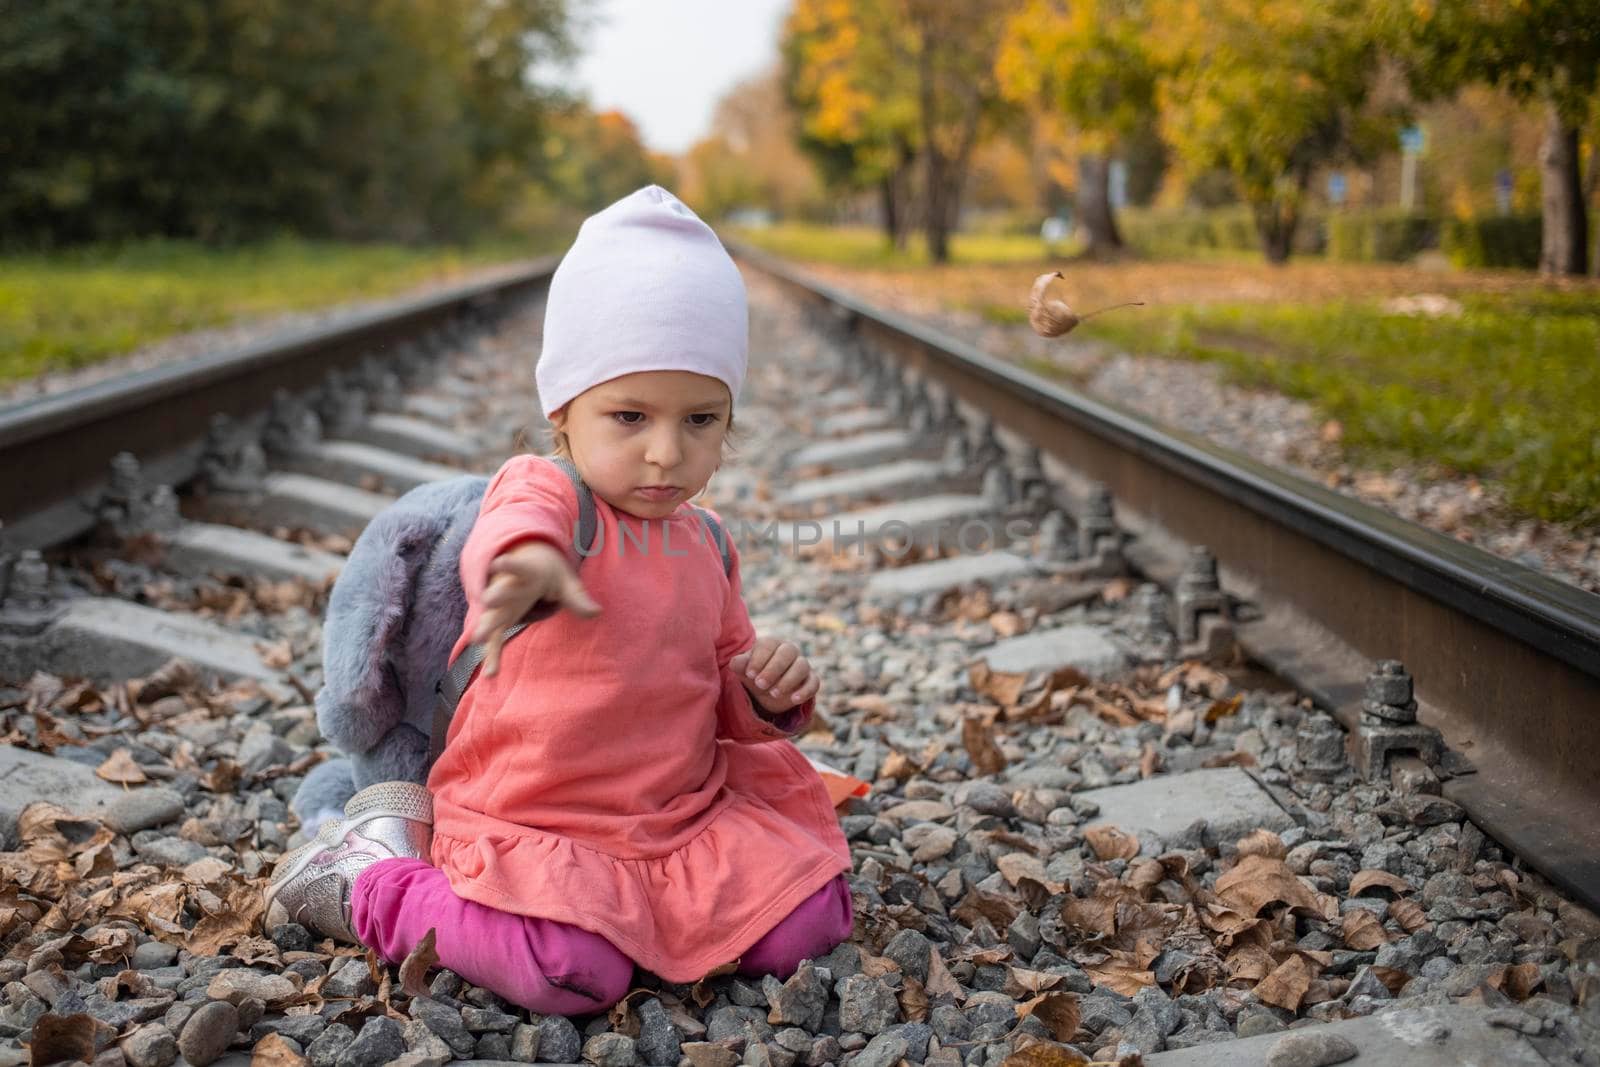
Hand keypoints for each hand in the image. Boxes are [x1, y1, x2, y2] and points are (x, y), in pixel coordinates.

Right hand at [472, 540, 599, 676]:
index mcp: (526, 572)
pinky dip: (492, 654)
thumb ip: (577, 597)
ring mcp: (500, 605)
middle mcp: (508, 587)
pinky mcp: (498, 620)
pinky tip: (491, 674)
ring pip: (492, 615)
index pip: (518, 567)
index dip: (509, 564)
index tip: (499, 563)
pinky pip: (494, 639)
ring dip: (486, 626)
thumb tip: (597, 612)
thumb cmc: (546, 573)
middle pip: (500, 592)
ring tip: (479, 639)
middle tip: (488, 600)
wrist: (524, 563)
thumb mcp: (564, 579)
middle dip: (494, 596)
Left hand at [730, 635, 818, 713]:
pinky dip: (805, 691)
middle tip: (760, 685)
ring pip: (801, 666)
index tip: (750, 675)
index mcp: (772, 643)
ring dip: (788, 680)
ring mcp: (802, 664)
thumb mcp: (744, 670)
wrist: (767, 691)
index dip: (759, 659)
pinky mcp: (811, 680)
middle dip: (773, 669)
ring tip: (773, 694)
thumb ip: (739, 664)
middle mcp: (790, 650)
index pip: (769, 644)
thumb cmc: (755, 674)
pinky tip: (793, 699)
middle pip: (787, 652)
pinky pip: (814, 683)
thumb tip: (737, 663)